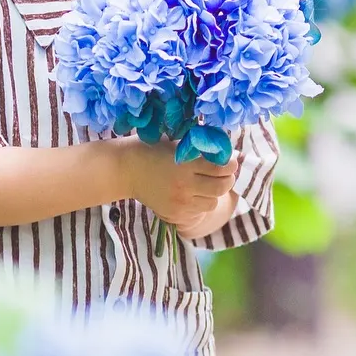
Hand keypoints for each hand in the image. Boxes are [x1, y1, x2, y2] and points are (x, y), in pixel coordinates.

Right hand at [120, 140, 238, 235]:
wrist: (125, 170)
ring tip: (204, 185)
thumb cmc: (152, 150)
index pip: (224, 167)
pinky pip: (198, 212)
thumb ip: (200, 147)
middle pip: (223, 186)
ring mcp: (180, 202)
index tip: (228, 161)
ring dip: (213, 193)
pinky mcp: (174, 214)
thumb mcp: (177, 142)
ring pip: (213, 202)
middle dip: (227, 179)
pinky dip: (199, 203)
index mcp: (187, 163)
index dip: (231, 163)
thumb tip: (226, 151)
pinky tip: (191, 194)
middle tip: (221, 174)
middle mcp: (185, 184)